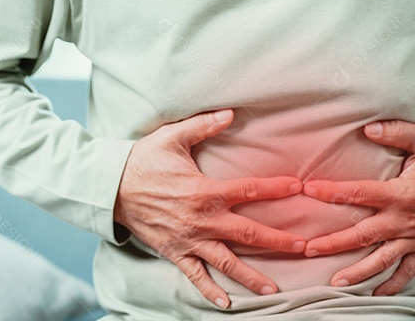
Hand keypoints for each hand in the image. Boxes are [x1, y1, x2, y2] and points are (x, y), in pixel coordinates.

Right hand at [114, 108, 305, 308]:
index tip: (298, 188)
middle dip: (279, 241)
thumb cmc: (143, 159)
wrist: (110, 187)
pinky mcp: (174, 252)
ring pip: (227, 262)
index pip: (250, 190)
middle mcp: (202, 219)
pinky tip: (227, 303)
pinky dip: (210, 290)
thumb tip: (231, 112)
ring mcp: (189, 239)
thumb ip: (203, 125)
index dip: (276, 188)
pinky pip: (195, 275)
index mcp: (205, 190)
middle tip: (304, 247)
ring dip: (251, 276)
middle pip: (248, 233)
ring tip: (273, 290)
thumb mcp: (172, 136)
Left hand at [302, 120, 414, 295]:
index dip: (332, 192)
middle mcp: (407, 220)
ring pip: (383, 260)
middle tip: (308, 248)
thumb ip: (396, 131)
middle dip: (334, 243)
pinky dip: (393, 284)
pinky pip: (409, 271)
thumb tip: (367, 128)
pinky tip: (376, 295)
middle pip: (364, 235)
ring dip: (358, 272)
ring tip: (335, 283)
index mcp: (403, 193)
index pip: (359, 193)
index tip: (309, 191)